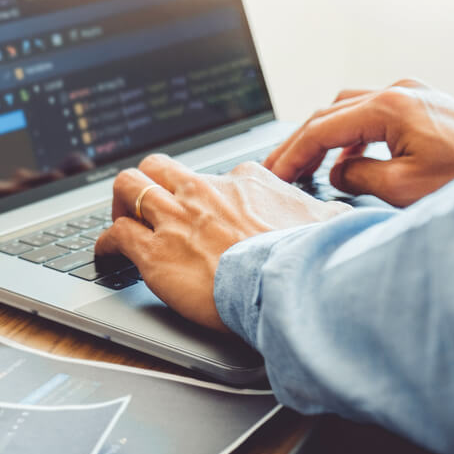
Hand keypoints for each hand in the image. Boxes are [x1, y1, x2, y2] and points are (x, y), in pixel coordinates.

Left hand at [95, 154, 349, 331]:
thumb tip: (346, 220)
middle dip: (149, 182)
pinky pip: (116, 234)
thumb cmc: (314, 258)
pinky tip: (108, 256)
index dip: (207, 194)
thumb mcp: (333, 225)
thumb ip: (331, 217)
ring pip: (129, 187)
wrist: (292, 287)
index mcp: (246, 181)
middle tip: (149, 205)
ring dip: (122, 204)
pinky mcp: (155, 251)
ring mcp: (175, 219)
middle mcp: (204, 192)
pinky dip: (107, 244)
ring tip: (122, 221)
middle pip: (159, 167)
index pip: (216, 175)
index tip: (207, 212)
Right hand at [264, 79, 453, 206]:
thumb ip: (356, 176)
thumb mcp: (400, 188)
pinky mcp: (429, 107)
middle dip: (302, 142)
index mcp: (390, 105)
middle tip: (280, 169)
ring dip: (328, 137)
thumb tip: (337, 173)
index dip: (292, 154)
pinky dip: (356, 137)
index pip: (321, 127)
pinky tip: (353, 163)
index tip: (273, 175)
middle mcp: (402, 91)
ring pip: (351, 109)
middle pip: (331, 112)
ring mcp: (417, 96)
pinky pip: (376, 115)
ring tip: (311, 167)